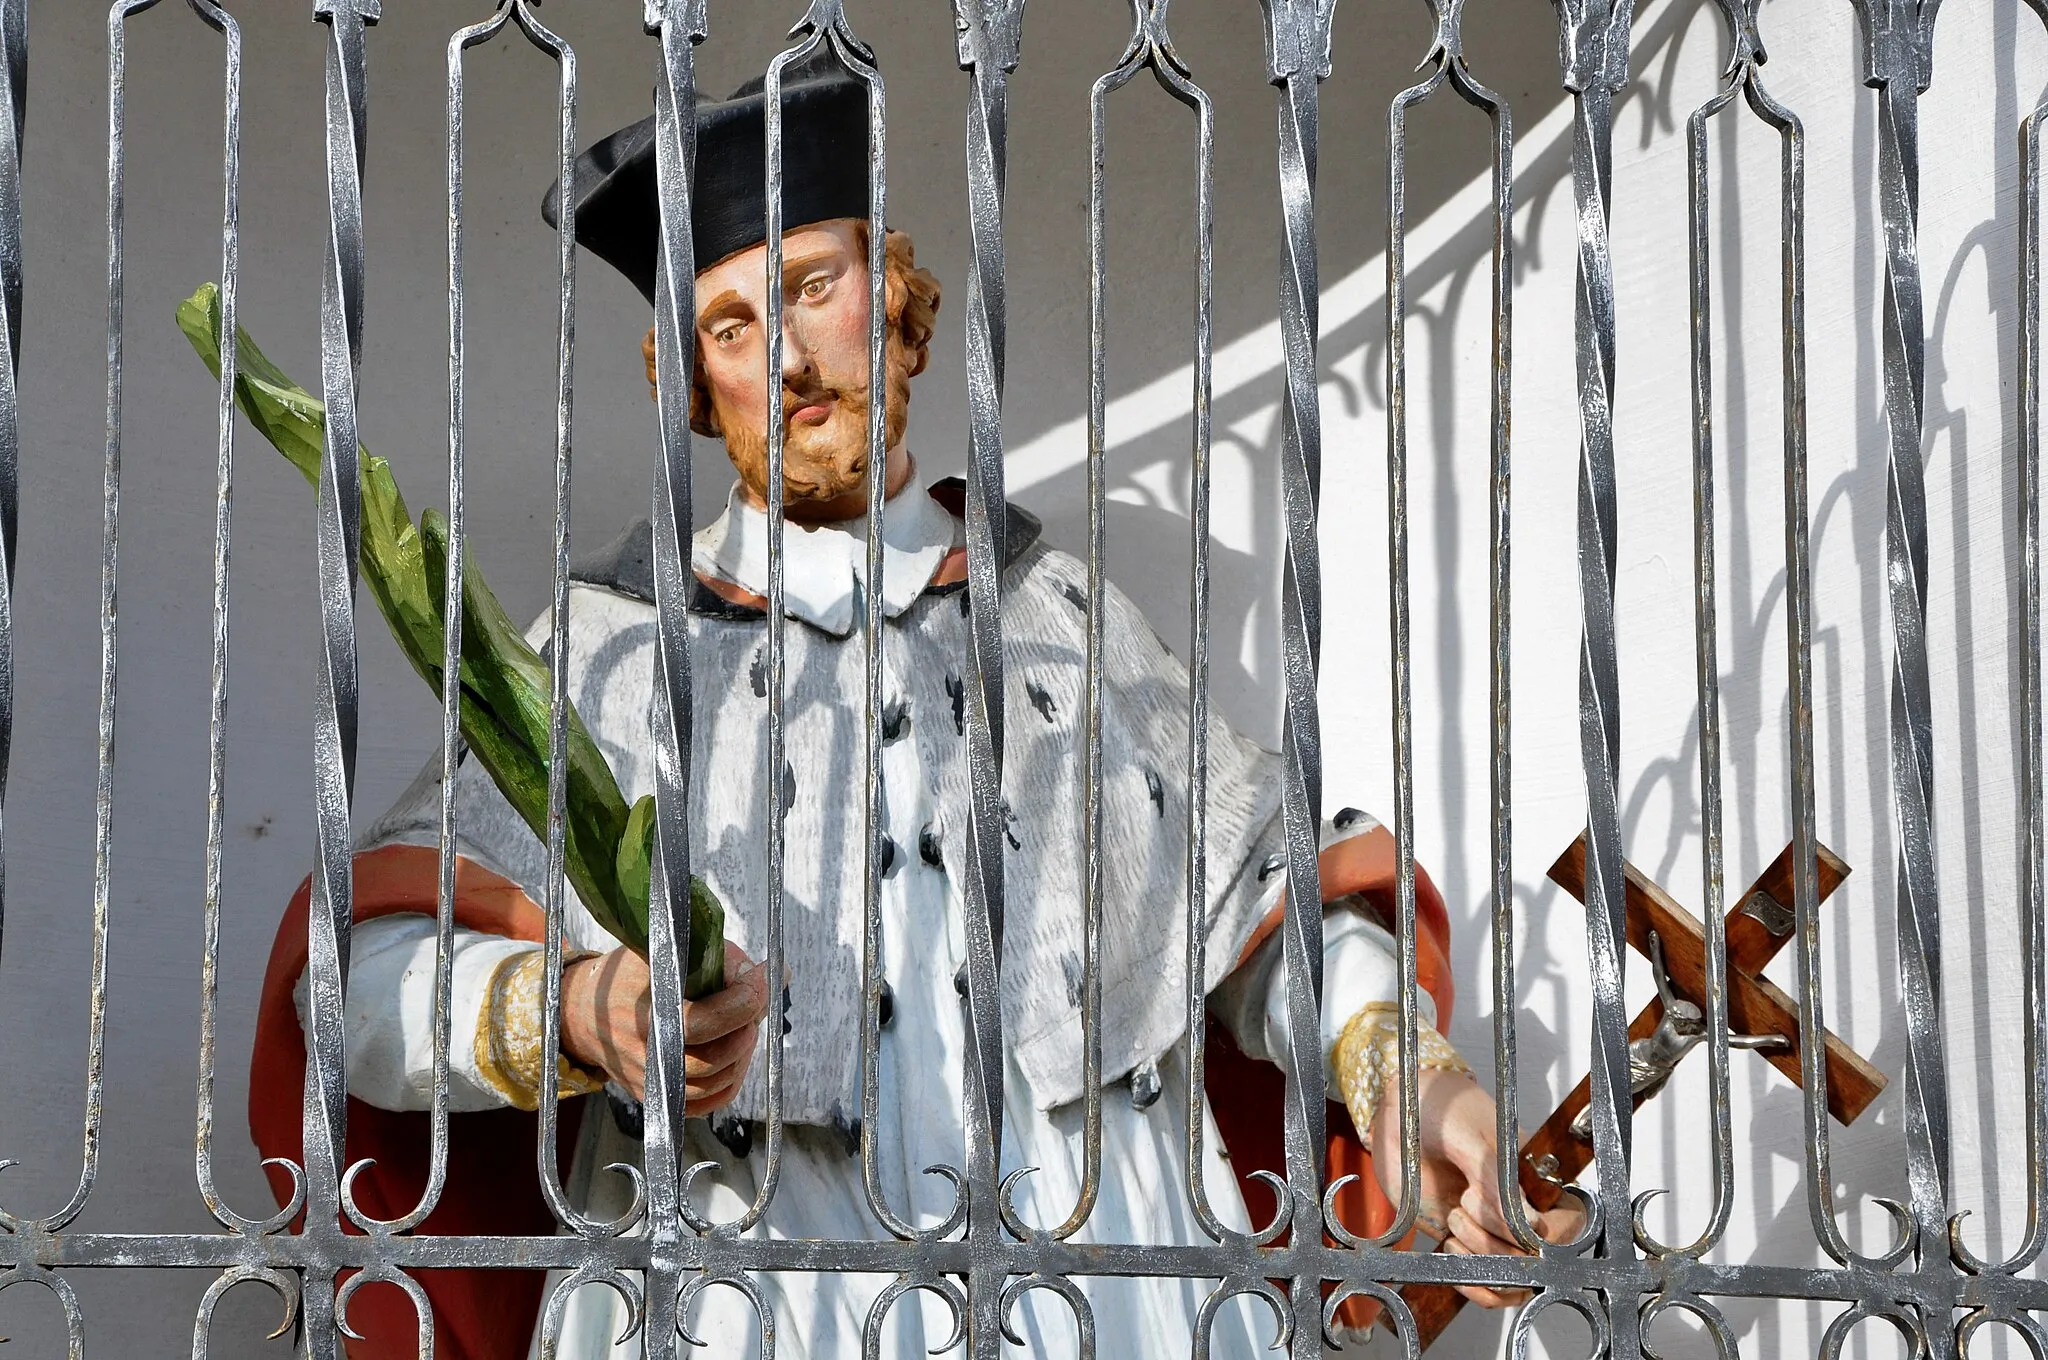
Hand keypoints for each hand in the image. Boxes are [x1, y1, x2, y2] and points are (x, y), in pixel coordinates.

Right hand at [561, 941, 768, 1114]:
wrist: (584, 1012)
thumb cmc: (633, 975)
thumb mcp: (669, 951)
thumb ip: (721, 961)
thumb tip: (778, 975)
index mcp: (645, 1011)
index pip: (706, 1021)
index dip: (745, 1000)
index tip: (762, 978)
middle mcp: (645, 1052)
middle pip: (714, 1059)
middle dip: (746, 1028)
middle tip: (752, 1004)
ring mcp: (649, 1079)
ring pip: (714, 1084)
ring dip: (741, 1055)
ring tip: (742, 1027)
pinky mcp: (653, 1096)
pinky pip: (704, 1104)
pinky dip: (728, 1082)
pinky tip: (732, 1055)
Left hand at [1368, 1067, 1586, 1308]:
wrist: (1399, 1112)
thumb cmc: (1444, 1109)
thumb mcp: (1470, 1138)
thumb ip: (1496, 1179)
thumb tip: (1531, 1226)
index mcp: (1537, 1178)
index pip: (1569, 1223)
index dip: (1546, 1236)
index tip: (1516, 1226)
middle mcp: (1521, 1209)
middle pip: (1536, 1259)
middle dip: (1499, 1243)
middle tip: (1464, 1203)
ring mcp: (1493, 1229)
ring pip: (1511, 1279)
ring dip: (1481, 1260)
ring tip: (1454, 1218)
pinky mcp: (1466, 1241)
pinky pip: (1483, 1282)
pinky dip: (1469, 1279)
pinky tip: (1449, 1246)